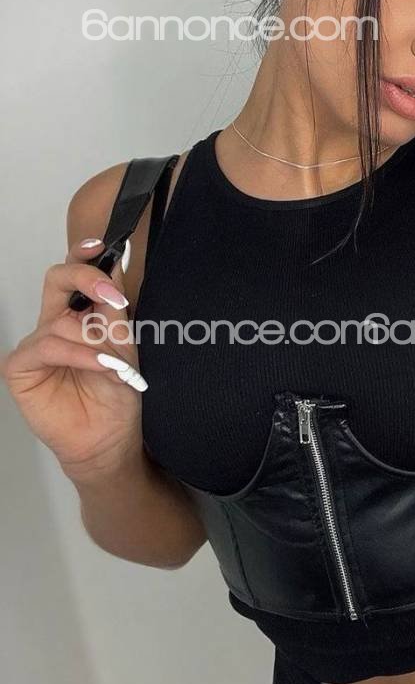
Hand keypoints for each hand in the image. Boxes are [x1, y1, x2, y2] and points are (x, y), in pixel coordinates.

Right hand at [2, 237, 148, 482]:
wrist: (110, 438)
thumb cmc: (117, 396)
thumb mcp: (124, 347)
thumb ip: (114, 311)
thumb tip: (114, 266)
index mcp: (80, 315)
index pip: (75, 276)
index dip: (83, 255)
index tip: (102, 244)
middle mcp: (54, 324)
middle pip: (56, 280)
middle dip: (84, 278)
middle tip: (111, 296)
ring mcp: (36, 344)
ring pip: (60, 320)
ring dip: (94, 340)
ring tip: (116, 363)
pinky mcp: (21, 367)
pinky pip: (49, 346)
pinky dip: (80, 354)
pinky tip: (100, 366)